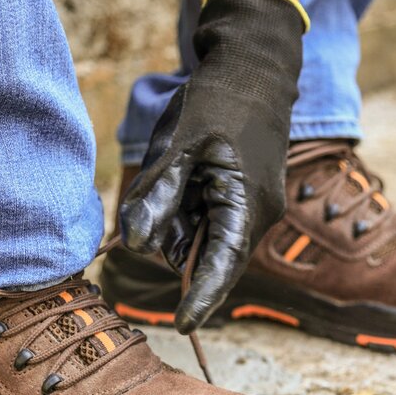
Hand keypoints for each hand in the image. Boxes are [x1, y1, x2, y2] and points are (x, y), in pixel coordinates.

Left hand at [120, 0, 305, 333]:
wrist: (257, 69)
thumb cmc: (221, 103)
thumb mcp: (182, 147)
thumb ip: (159, 198)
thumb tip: (137, 245)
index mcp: (247, 205)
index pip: (223, 265)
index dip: (202, 298)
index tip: (182, 325)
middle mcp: (258, 215)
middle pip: (213, 256)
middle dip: (180, 243)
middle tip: (163, 198)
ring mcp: (257, 208)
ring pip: (211, 240)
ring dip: (184, 224)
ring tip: (180, 175)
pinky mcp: (248, 200)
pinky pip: (215, 223)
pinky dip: (193, 213)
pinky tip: (188, 180)